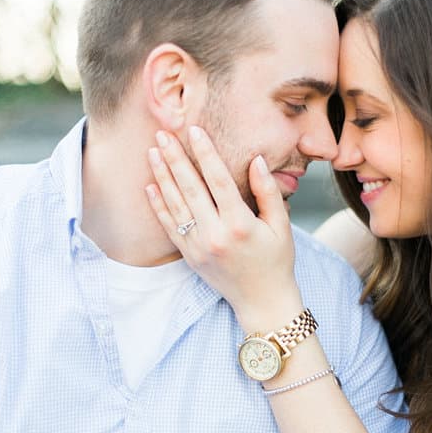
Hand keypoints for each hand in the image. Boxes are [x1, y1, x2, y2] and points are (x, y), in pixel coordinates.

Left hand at [145, 126, 302, 331]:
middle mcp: (215, 234)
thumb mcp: (281, 225)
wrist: (262, 302)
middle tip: (162, 134)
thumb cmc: (277, 261)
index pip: (218, 180)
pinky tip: (150, 186)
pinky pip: (169, 227)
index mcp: (239, 224)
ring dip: (162, 176)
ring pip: (175, 205)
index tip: (194, 130)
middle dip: (175, 158)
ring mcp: (198, 247)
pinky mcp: (189, 256)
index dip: (205, 153)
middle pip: (190, 188)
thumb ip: (267, 192)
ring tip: (153, 152)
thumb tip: (257, 161)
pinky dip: (158, 206)